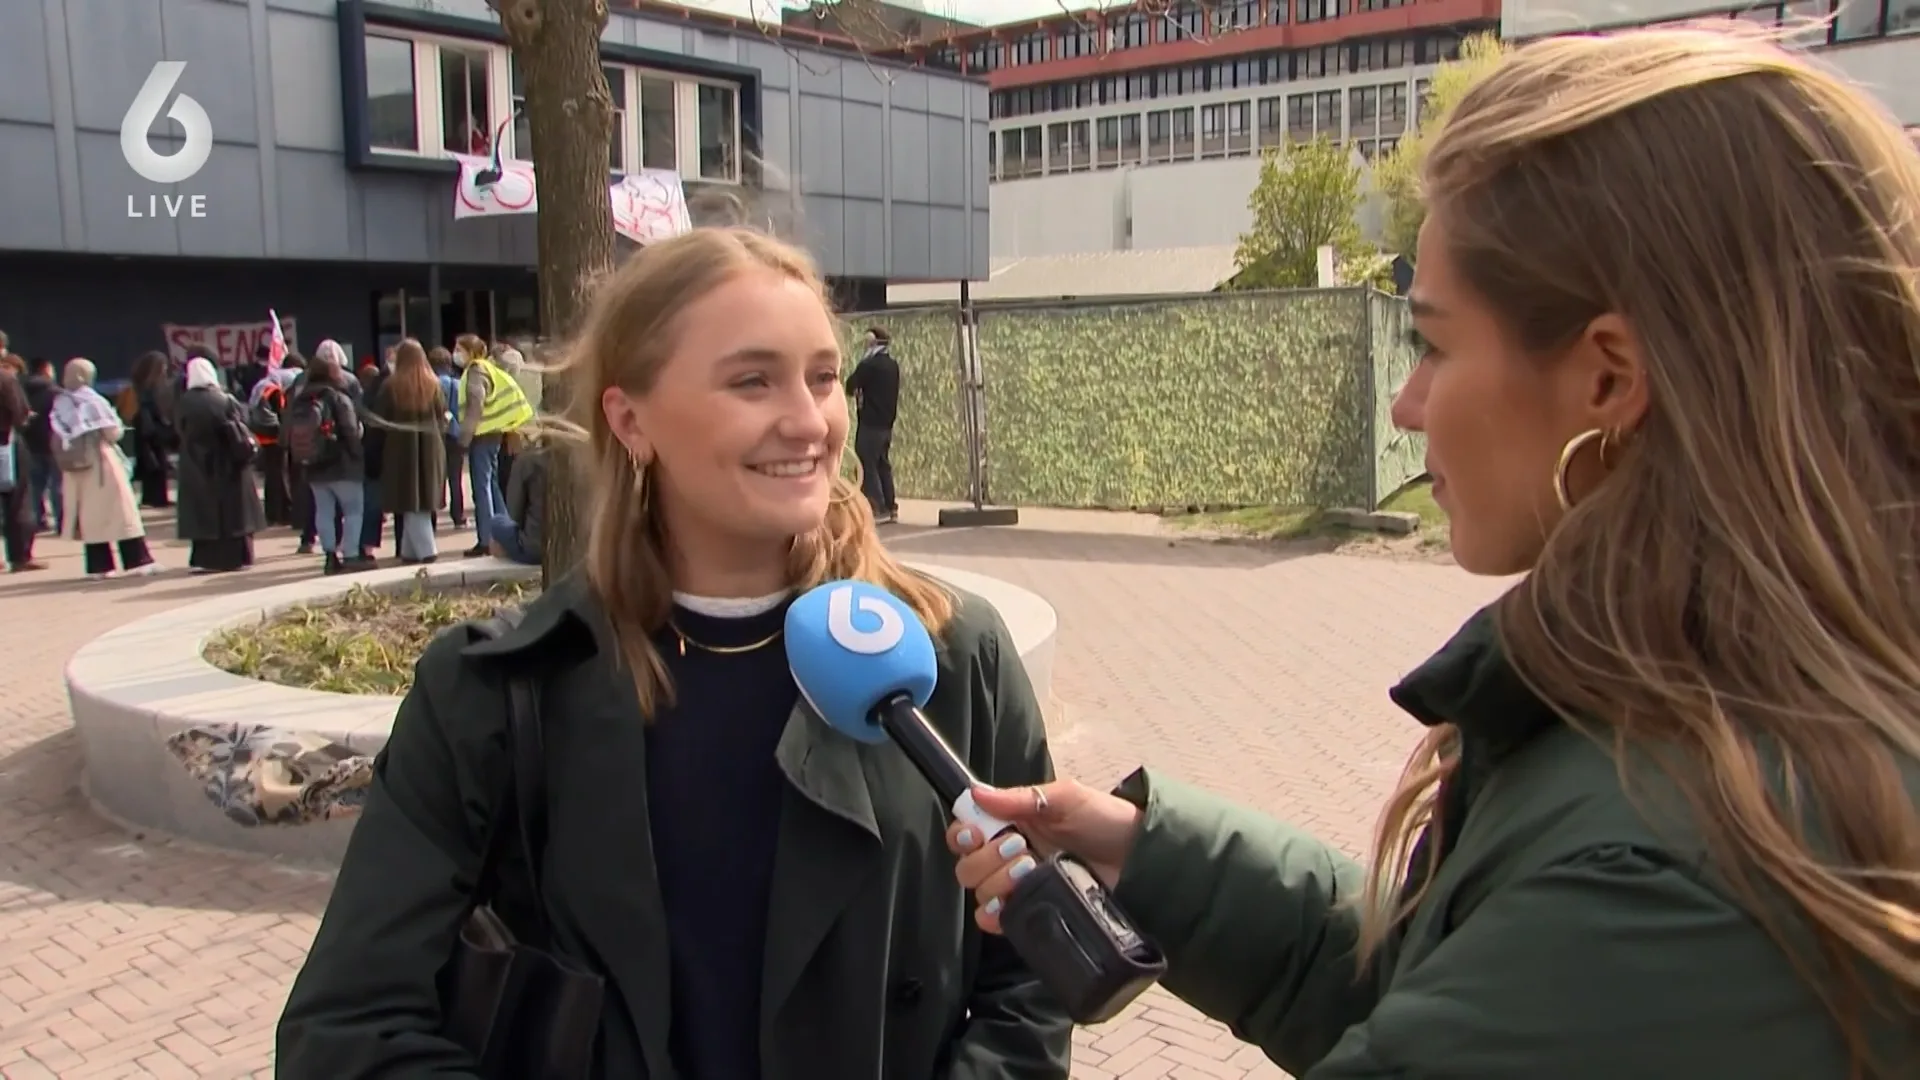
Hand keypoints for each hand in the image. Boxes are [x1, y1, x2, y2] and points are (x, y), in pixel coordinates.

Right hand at [945, 780, 1143, 934]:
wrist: (1140, 858)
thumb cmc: (1105, 820)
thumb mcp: (1066, 798)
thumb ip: (1020, 798)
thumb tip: (976, 794)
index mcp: (1011, 823)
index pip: (964, 831)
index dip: (962, 834)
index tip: (978, 833)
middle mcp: (1008, 856)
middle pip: (967, 865)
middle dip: (986, 858)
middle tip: (1021, 849)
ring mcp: (1018, 887)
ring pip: (979, 892)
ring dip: (997, 882)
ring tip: (1030, 870)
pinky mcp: (1031, 912)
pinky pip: (995, 921)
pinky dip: (994, 914)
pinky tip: (1011, 903)